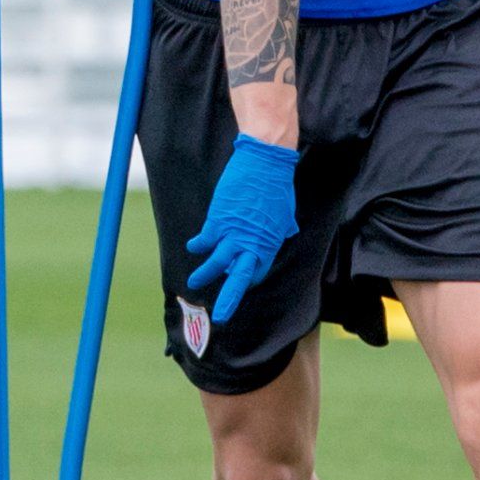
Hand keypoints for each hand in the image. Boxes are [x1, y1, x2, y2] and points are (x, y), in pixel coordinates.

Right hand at [181, 135, 300, 321]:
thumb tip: (288, 231)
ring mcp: (234, 233)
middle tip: (221, 317)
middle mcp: (251, 244)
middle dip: (229, 299)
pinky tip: (192, 248)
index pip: (257, 271)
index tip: (240, 281)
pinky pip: (205, 241)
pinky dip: (197, 246)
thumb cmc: (277, 185)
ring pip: (216, 263)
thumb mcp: (285, 212)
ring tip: (193, 284)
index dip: (248, 278)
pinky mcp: (218, 220)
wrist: (264, 163)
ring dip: (205, 275)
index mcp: (269, 244)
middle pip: (238, 279)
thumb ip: (283, 226)